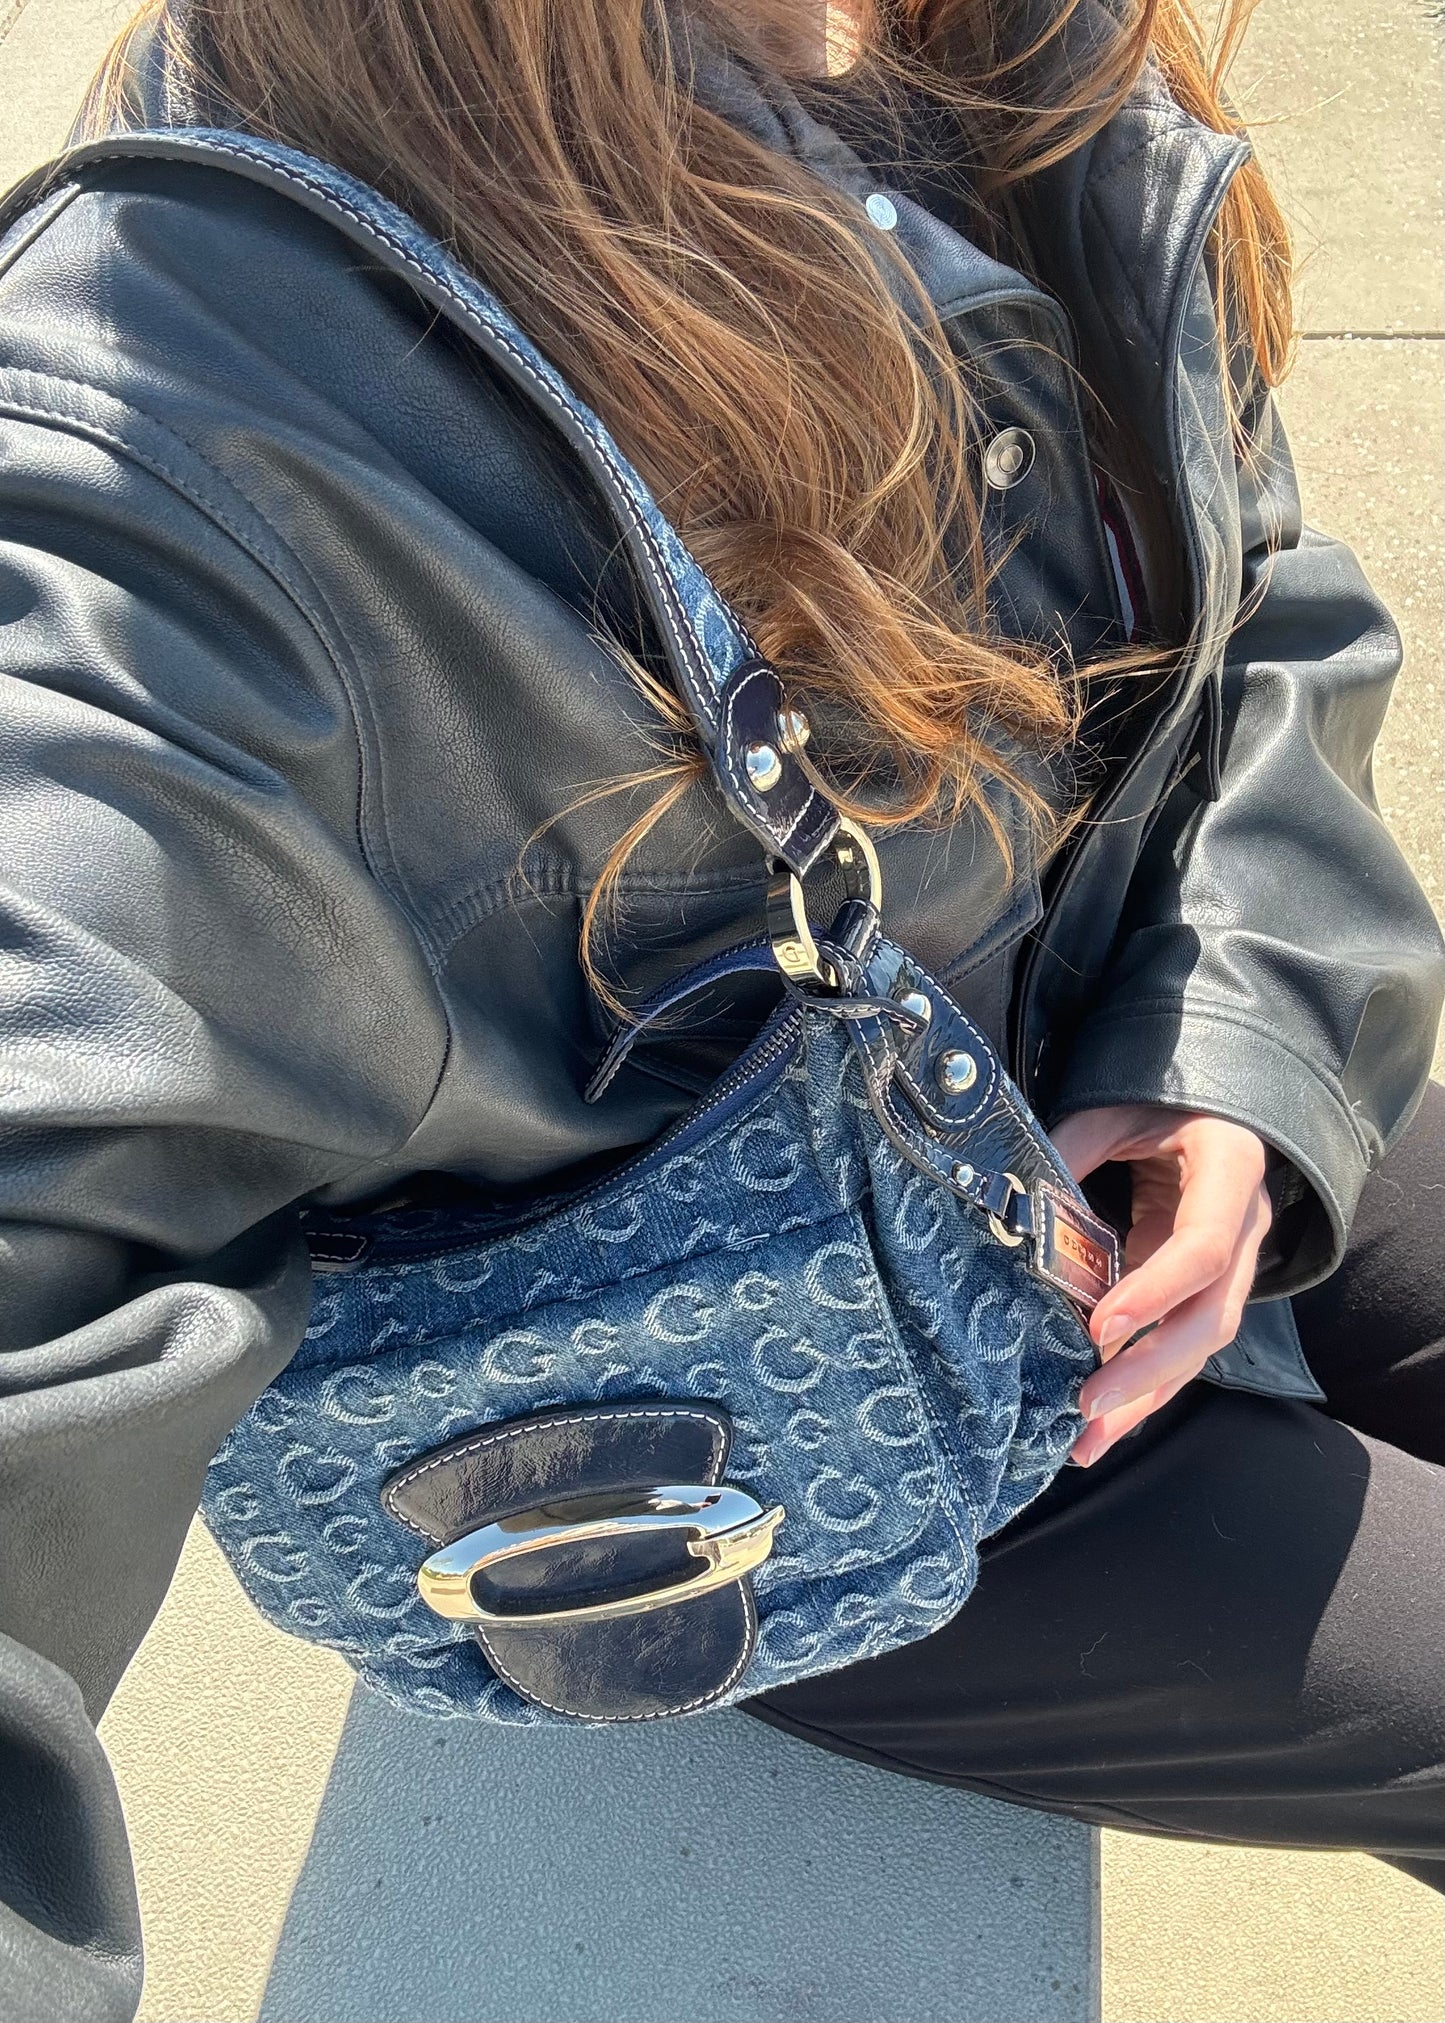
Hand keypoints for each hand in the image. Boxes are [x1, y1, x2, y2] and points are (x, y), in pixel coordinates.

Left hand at [1049, 1106, 1272, 1465]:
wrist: (1205, 1104)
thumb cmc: (1155, 1098)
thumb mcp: (1111, 1110)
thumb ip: (1068, 1151)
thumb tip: (1011, 1203)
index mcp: (1230, 1171)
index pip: (1204, 1247)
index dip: (1155, 1291)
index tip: (1098, 1327)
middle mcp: (1246, 1226)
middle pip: (1212, 1316)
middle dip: (1150, 1370)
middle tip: (1089, 1406)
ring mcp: (1233, 1263)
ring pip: (1201, 1346)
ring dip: (1146, 1398)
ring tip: (1088, 1443)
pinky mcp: (1205, 1288)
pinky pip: (1181, 1344)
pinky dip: (1143, 1385)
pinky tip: (1103, 1423)